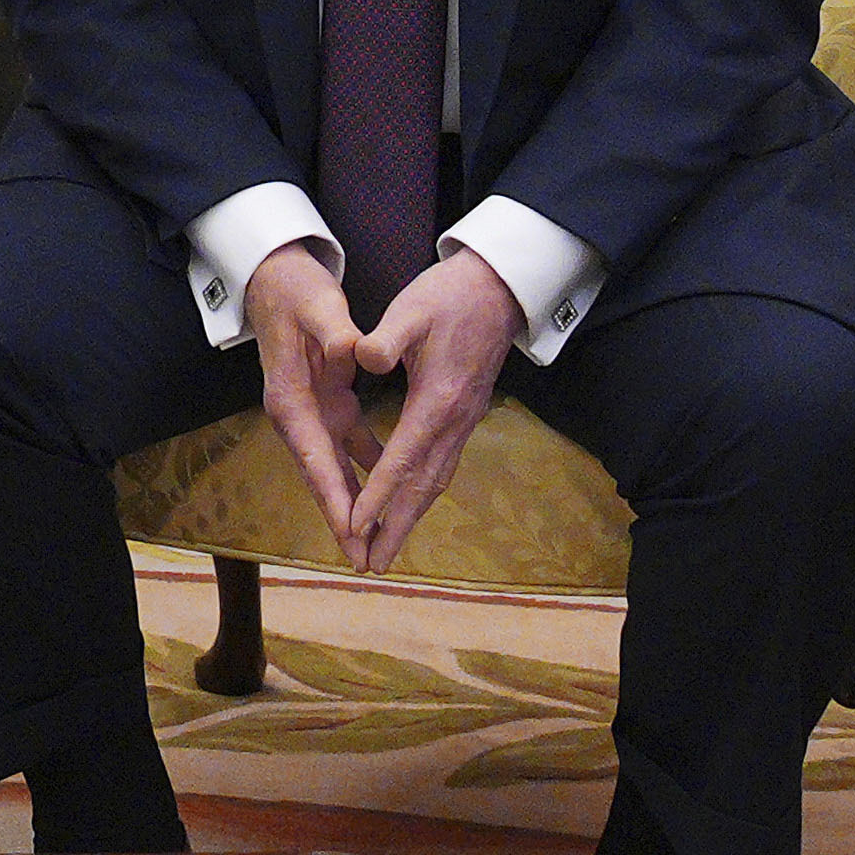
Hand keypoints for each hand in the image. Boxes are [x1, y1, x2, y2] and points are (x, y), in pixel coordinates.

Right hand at [239, 242, 371, 559]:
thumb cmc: (295, 291)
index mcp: (291, 399)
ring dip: (356, 505)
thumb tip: (355, 350)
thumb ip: (336, 330)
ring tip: (377, 544)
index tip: (351, 531)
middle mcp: (298, 415)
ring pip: (337, 470)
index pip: (316, 458)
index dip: (334, 497)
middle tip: (365, 560)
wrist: (276, 278)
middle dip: (344, 520)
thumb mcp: (317, 305)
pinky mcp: (327, 403)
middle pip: (323, 478)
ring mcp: (312, 412)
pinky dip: (368, 469)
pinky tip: (390, 490)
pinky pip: (351, 446)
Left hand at [338, 247, 522, 573]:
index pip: (402, 458)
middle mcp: (454, 421)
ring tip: (385, 550)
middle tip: (372, 565)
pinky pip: (441, 467)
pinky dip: (421, 494)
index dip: (377, 494)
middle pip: (423, 487)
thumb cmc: (451, 296)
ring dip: (410, 518)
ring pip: (435, 482)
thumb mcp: (412, 308)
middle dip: (396, 527)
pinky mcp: (464, 418)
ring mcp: (463, 422)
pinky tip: (406, 506)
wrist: (499, 289)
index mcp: (436, 400)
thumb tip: (362, 359)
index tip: (355, 524)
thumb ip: (386, 338)